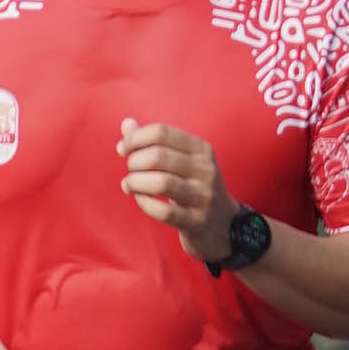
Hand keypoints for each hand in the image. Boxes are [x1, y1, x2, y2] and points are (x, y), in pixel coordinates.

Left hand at [116, 116, 232, 266]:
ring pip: (161, 182)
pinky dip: (145, 203)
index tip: (123, 148)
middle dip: (134, 162)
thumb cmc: (194, 187)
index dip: (135, 138)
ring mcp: (203, 196)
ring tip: (129, 185)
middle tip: (130, 170)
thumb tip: (126, 124)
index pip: (162, 132)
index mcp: (201, 149)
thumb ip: (154, 142)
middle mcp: (205, 169)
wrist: (224, 225)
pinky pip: (163, 211)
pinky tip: (142, 199)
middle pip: (158, 156)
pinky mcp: (196, 221)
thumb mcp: (183, 161)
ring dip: (136, 182)